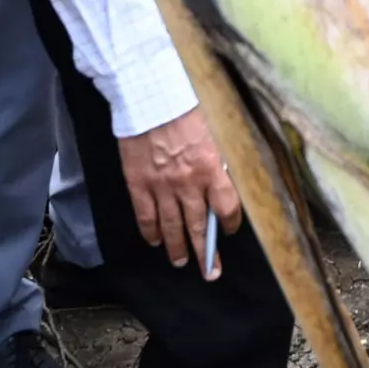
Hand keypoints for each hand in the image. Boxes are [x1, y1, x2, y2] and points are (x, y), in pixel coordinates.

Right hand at [118, 107, 240, 272]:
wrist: (149, 96)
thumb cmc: (186, 105)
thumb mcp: (216, 128)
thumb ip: (222, 156)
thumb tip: (229, 176)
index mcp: (212, 167)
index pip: (227, 207)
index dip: (230, 223)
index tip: (229, 230)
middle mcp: (188, 183)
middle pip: (199, 226)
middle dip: (205, 252)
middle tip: (210, 271)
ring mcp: (161, 186)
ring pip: (171, 226)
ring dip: (177, 247)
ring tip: (180, 261)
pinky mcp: (138, 183)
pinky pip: (145, 216)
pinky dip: (150, 232)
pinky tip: (155, 241)